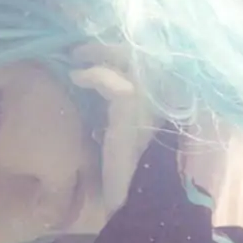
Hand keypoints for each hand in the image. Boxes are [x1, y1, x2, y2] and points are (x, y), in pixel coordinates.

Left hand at [67, 46, 156, 229]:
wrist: (140, 194)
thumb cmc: (135, 171)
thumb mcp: (131, 133)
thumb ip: (125, 112)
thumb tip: (104, 95)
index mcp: (166, 101)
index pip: (147, 64)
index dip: (124, 54)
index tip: (101, 52)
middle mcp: (163, 94)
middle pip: (137, 54)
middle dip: (109, 47)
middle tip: (83, 48)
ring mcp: (149, 96)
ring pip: (123, 58)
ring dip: (97, 53)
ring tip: (77, 55)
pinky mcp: (130, 104)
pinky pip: (107, 78)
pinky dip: (90, 74)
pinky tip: (76, 77)